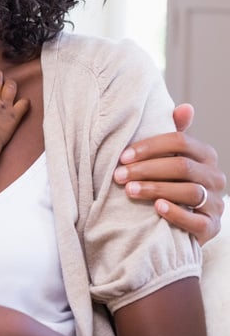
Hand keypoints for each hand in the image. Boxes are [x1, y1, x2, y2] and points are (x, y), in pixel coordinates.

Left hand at [113, 103, 226, 243]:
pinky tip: (157, 207)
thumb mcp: (169, 155)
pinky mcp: (211, 227)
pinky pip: (197, 221)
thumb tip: (186, 107)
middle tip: (119, 175)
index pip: (181, 141)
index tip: (123, 156)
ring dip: (156, 189)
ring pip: (189, 192)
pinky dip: (176, 213)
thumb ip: (173, 132)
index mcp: (205, 155)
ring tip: (130, 190)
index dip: (150, 147)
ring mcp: (216, 203)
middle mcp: (215, 177)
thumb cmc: (168, 180)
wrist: (176, 220)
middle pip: (182, 167)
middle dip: (146, 169)